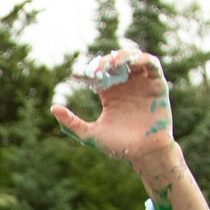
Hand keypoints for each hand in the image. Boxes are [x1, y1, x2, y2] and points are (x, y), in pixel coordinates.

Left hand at [52, 48, 174, 166]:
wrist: (143, 153)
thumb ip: (71, 123)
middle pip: (114, 63)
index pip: (98, 75)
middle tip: (95, 69)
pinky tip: (129, 63)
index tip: (76, 75)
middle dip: (104, 62)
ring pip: (133, 59)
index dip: (88, 72)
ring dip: (122, 56)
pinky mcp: (157, 85)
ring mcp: (142, 84)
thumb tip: (53, 107)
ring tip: (112, 64)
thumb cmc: (118, 146)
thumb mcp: (89, 135)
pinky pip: (152, 65)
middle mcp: (125, 86)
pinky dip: (142, 59)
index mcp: (109, 95)